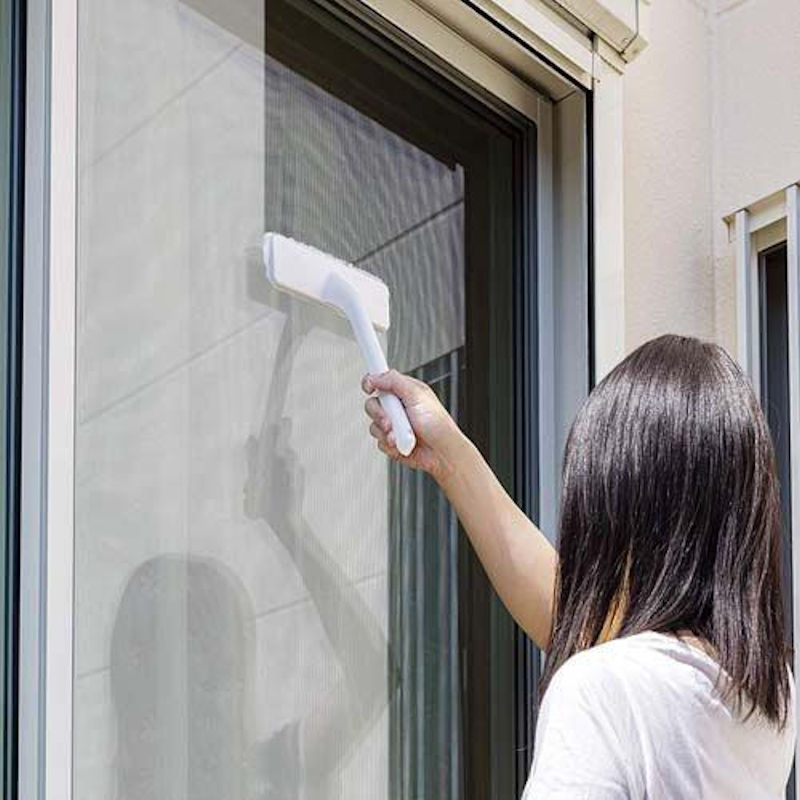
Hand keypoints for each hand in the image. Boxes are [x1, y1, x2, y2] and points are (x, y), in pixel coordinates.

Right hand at [361, 369, 465, 483]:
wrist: (442, 452)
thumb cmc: (438, 424)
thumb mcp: (417, 395)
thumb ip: (394, 381)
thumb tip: (375, 376)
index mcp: (404, 392)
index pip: (381, 381)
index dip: (371, 382)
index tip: (369, 387)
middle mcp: (397, 407)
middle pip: (372, 404)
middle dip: (379, 414)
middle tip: (390, 420)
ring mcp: (394, 425)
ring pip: (374, 425)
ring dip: (386, 432)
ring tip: (402, 435)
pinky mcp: (392, 441)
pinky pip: (379, 442)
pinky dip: (389, 445)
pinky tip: (402, 444)